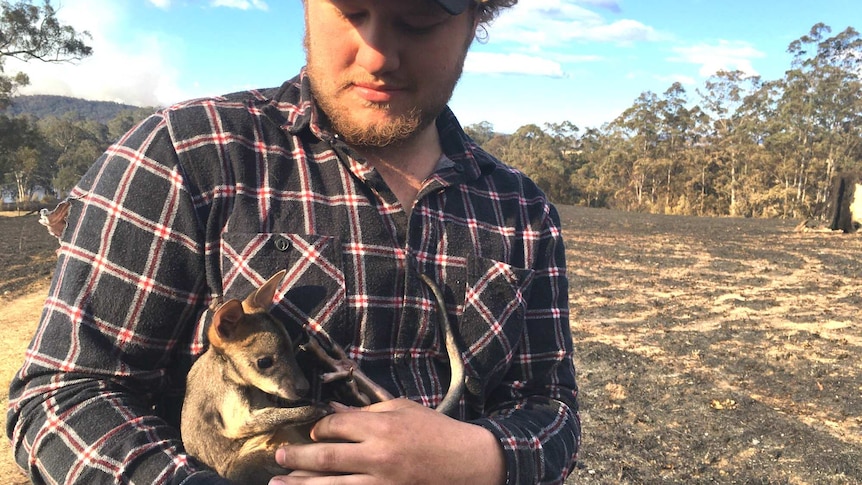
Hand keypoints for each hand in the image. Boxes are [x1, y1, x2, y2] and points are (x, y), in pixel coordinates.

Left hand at [270, 399, 505, 484]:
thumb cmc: (437, 432)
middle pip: (326, 459)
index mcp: (382, 427)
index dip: (319, 428)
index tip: (313, 431)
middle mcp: (378, 457)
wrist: (470, 464)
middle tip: (279, 458)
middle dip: (297, 459)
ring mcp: (382, 484)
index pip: (336, 426)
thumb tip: (335, 412)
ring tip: (277, 484)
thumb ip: (368, 411)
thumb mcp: (404, 410)